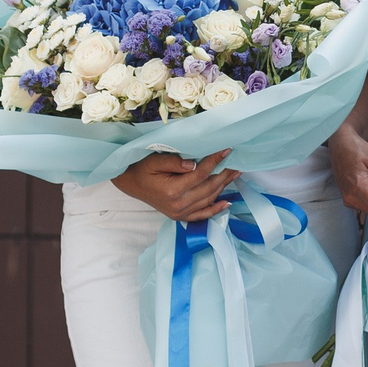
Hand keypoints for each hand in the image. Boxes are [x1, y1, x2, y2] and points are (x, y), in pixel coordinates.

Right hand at [113, 149, 236, 221]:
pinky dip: (215, 210)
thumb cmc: (142, 169)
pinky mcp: (180, 216)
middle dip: (224, 174)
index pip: (200, 174)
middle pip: (208, 188)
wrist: (131, 184)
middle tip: (236, 162)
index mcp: (172, 190)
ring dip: (223, 187)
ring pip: (208, 199)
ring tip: (234, 174)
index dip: (215, 161)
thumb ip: (174, 162)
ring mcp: (180, 213)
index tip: (226, 150)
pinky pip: (202, 215)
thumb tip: (194, 164)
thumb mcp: (154, 161)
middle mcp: (178, 204)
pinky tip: (227, 203)